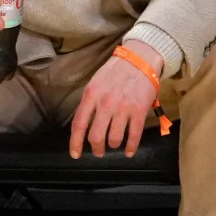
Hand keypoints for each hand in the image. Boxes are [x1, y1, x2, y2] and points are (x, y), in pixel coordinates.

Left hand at [69, 41, 163, 159]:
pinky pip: (134, 136)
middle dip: (96, 148)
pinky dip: (131, 147)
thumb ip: (89, 103)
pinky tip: (129, 151)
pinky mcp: (139, 111)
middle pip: (95, 136)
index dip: (75, 142)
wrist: (139, 60)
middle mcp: (105, 103)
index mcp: (91, 96)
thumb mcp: (95, 84)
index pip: (79, 124)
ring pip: (114, 139)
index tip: (75, 154)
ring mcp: (123, 108)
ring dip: (113, 146)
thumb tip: (83, 124)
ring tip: (114, 144)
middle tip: (98, 152)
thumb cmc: (114, 72)